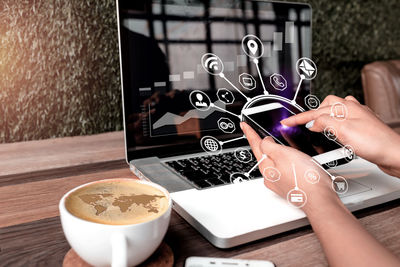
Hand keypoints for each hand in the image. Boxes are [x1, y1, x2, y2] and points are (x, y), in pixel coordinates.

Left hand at [240, 122, 341, 213]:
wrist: (321, 200)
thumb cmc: (305, 179)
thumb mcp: (284, 154)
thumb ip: (270, 146)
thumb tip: (264, 141)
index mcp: (266, 167)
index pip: (255, 145)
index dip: (250, 133)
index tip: (244, 125)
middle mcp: (271, 177)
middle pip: (264, 155)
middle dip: (262, 144)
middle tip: (258, 133)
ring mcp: (282, 183)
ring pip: (277, 163)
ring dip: (278, 153)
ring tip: (282, 144)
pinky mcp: (293, 186)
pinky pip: (288, 170)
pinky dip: (290, 162)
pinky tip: (297, 160)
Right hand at [281, 95, 399, 176]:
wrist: (394, 154)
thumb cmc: (375, 142)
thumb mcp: (343, 130)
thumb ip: (324, 122)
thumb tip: (313, 122)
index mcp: (346, 106)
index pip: (316, 111)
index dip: (299, 117)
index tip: (287, 122)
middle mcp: (352, 109)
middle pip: (325, 107)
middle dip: (313, 115)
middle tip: (303, 126)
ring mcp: (358, 118)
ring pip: (334, 114)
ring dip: (325, 121)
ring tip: (319, 132)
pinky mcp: (362, 129)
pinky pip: (342, 123)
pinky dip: (334, 129)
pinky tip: (336, 137)